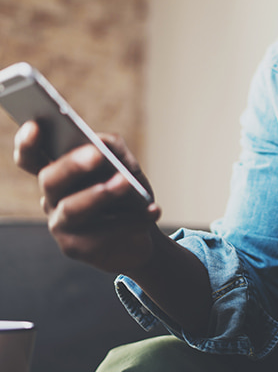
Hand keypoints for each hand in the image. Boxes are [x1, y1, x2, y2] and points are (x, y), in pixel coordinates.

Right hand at [14, 121, 160, 273]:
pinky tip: (153, 210)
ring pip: (72, 209)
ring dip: (102, 194)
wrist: (142, 231)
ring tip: (127, 182)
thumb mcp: (124, 164)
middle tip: (97, 154)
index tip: (35, 126)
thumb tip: (102, 143)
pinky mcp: (76, 248)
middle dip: (73, 165)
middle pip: (50, 179)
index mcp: (58, 171)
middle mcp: (51, 197)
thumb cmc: (127, 191)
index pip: (30, 156)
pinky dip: (132, 220)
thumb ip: (112, 148)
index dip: (27, 142)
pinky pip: (101, 234)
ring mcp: (61, 225)